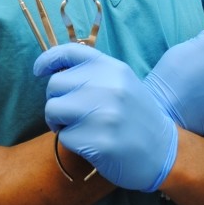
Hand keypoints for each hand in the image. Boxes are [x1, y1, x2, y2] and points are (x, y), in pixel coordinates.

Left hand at [33, 44, 176, 191]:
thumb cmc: (136, 117)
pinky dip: (71, 143)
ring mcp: (104, 113)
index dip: (48, 60)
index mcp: (113, 68)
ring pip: (53, 109)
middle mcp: (108, 86)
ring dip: (58, 122)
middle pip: (55, 85)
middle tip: (71, 114)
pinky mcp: (98, 141)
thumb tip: (52, 72)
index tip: (39, 71)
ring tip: (78, 128)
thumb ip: (93, 74)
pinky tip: (91, 144)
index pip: (70, 52)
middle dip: (56, 100)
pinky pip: (63, 137)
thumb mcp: (122, 83)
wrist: (164, 152)